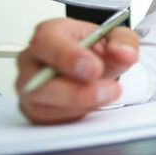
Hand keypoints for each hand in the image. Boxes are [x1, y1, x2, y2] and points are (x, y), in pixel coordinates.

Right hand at [16, 18, 138, 123]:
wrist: (93, 67)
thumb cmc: (94, 49)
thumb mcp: (115, 37)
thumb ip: (123, 41)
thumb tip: (124, 53)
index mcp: (50, 33)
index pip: (47, 41)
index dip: (68, 56)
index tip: (94, 68)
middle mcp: (33, 60)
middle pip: (39, 79)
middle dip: (76, 90)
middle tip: (108, 90)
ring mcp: (31, 87)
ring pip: (42, 105)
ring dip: (79, 106)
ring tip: (105, 97)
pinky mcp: (34, 109)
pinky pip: (48, 120)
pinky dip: (73, 116)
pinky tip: (91, 105)